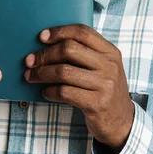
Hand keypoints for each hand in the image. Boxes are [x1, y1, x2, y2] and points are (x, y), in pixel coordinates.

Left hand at [24, 24, 133, 151]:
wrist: (121, 122)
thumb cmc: (104, 89)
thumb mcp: (103, 67)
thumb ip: (85, 53)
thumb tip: (48, 44)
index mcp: (110, 51)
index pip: (82, 32)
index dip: (59, 32)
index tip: (42, 36)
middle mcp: (109, 65)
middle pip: (69, 49)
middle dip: (45, 54)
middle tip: (30, 60)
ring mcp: (105, 85)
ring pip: (64, 71)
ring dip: (42, 73)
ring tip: (31, 76)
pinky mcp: (97, 103)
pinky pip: (65, 92)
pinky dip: (50, 91)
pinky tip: (46, 92)